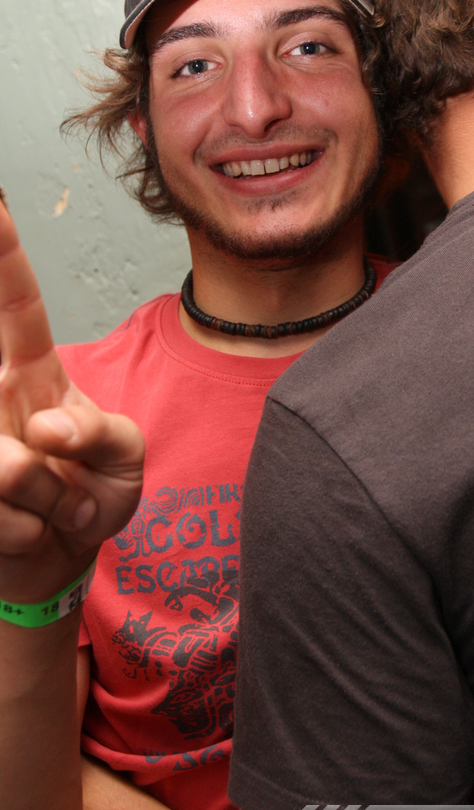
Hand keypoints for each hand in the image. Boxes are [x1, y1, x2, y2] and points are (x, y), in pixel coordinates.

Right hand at [0, 193, 144, 604]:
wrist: (64, 554)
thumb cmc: (96, 491)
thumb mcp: (126, 456)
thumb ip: (100, 434)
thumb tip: (42, 429)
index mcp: (34, 372)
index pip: (18, 304)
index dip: (4, 255)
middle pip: (8, 396)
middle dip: (46, 463)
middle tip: (64, 476)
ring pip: (12, 470)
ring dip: (55, 504)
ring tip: (53, 504)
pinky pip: (6, 516)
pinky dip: (37, 533)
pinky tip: (30, 530)